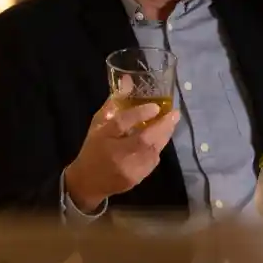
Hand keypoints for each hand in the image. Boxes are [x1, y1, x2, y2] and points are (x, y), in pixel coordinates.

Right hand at [65, 90, 179, 212]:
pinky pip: (152, 161)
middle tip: (175, 113)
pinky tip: (160, 139)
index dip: (140, 113)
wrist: (87, 182)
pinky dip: (158, 148)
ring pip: (152, 151)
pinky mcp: (136, 179)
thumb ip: (114, 103)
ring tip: (171, 123)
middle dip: (163, 126)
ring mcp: (128, 169)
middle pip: (143, 140)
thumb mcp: (98, 123)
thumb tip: (128, 80)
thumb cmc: (93, 148)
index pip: (122, 123)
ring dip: (164, 136)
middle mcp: (116, 154)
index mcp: (102, 137)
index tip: (155, 106)